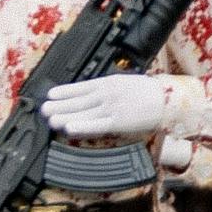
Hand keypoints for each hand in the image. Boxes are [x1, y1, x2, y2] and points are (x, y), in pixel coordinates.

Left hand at [44, 73, 199, 139]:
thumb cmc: (148, 93)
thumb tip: (92, 94)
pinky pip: (96, 125)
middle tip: (43, 109)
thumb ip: (107, 89)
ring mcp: (111, 108)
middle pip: (78, 100)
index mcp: (108, 83)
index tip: (50, 94)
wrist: (168, 99)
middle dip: (59, 105)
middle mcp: (106, 94)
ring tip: (50, 119)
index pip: (81, 87)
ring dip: (65, 116)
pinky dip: (82, 126)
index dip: (64, 92)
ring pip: (83, 113)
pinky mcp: (118, 122)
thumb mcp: (124, 84)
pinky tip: (68, 128)